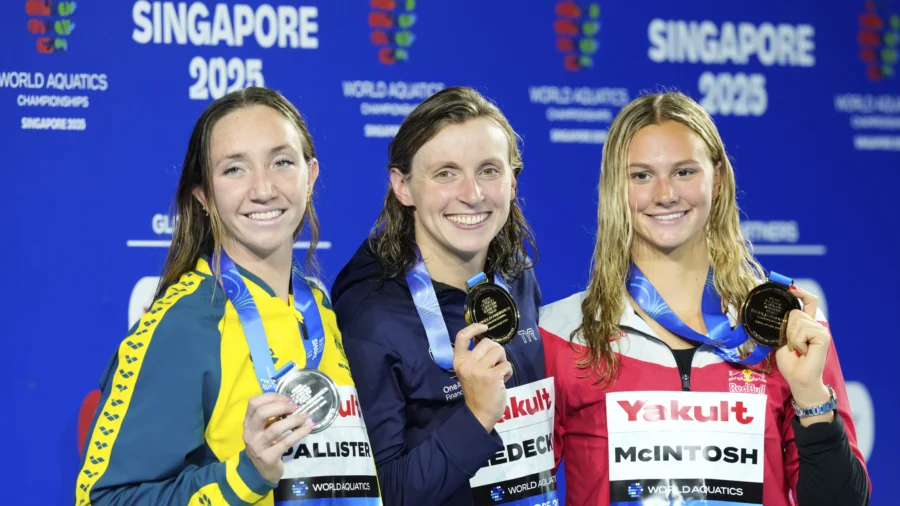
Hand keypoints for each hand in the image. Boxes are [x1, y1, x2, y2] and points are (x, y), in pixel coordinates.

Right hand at [243, 392, 313, 483]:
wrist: (261, 472)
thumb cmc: (265, 444)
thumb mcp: (262, 429)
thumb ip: (271, 415)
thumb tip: (290, 401)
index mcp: (248, 422)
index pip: (253, 403)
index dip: (271, 396)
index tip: (286, 398)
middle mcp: (250, 433)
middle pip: (262, 413)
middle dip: (281, 406)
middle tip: (295, 407)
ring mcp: (258, 446)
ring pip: (275, 428)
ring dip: (293, 420)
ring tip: (304, 416)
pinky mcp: (269, 457)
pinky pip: (287, 442)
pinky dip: (300, 432)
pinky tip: (308, 427)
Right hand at [453, 323, 511, 431]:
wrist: (479, 414)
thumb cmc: (476, 391)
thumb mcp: (469, 371)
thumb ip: (475, 356)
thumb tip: (486, 340)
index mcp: (458, 361)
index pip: (461, 336)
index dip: (474, 328)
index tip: (484, 327)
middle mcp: (466, 363)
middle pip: (488, 342)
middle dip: (497, 351)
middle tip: (496, 364)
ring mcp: (479, 370)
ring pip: (499, 351)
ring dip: (503, 360)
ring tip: (499, 372)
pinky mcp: (492, 376)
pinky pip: (507, 364)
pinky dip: (508, 372)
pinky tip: (503, 381)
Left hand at [775, 286, 832, 409]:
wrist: (799, 379)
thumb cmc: (790, 363)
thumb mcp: (783, 340)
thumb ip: (784, 326)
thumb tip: (776, 313)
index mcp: (807, 325)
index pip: (809, 301)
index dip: (801, 292)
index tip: (790, 288)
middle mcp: (816, 325)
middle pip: (795, 311)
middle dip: (786, 328)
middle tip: (792, 345)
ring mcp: (821, 330)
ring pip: (797, 320)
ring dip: (791, 337)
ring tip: (798, 349)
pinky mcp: (823, 336)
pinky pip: (802, 330)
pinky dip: (797, 341)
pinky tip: (803, 351)